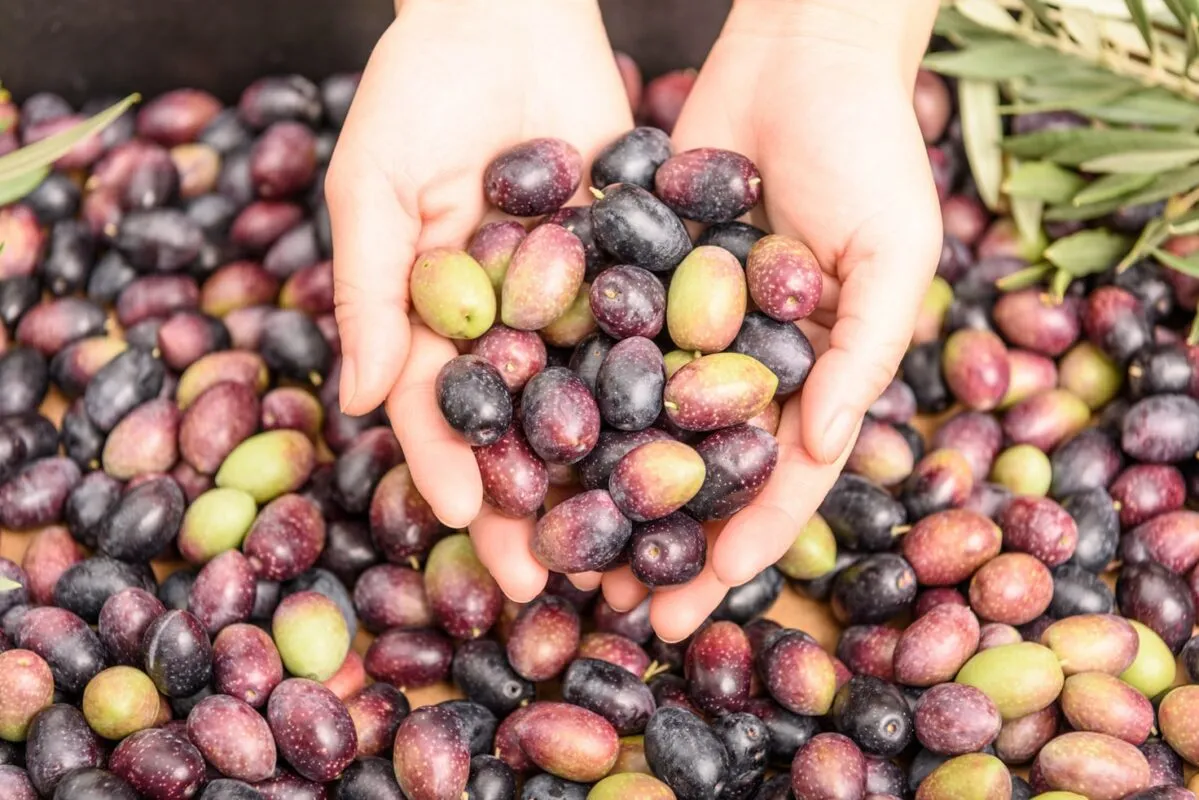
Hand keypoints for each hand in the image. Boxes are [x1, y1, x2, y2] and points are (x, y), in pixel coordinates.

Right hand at [326, 0, 632, 600]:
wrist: (509, 9)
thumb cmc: (417, 88)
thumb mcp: (374, 184)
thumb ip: (366, 289)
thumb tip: (353, 400)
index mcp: (435, 317)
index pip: (435, 409)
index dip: (444, 463)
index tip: (460, 516)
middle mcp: (507, 323)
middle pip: (518, 429)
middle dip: (527, 501)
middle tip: (545, 576)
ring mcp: (574, 300)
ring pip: (591, 401)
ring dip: (605, 472)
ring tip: (627, 541)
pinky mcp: (635, 265)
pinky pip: (654, 333)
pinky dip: (672, 389)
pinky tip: (697, 446)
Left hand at [599, 0, 942, 639]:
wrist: (800, 50)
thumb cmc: (871, 149)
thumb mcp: (893, 256)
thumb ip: (861, 355)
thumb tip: (816, 450)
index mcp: (812, 376)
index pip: (776, 482)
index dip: (740, 546)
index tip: (691, 604)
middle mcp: (744, 363)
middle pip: (695, 469)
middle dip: (657, 536)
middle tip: (605, 602)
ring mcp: (686, 324)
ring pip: (636, 421)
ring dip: (600, 482)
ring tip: (552, 539)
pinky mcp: (636, 276)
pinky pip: (599, 343)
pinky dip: (566, 389)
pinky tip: (519, 437)